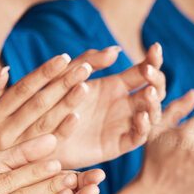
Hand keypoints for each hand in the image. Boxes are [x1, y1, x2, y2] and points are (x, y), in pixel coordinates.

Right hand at [0, 50, 109, 160]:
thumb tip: (6, 70)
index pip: (22, 89)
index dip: (44, 73)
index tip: (64, 58)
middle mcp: (3, 132)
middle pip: (38, 103)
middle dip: (62, 83)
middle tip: (85, 67)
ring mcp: (14, 151)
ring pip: (45, 123)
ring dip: (67, 104)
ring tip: (85, 86)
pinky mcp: (24, 168)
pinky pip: (46, 150)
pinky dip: (62, 132)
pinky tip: (77, 118)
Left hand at [52, 44, 165, 168]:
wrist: (37, 136)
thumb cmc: (49, 103)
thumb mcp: (67, 76)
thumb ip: (90, 62)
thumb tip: (116, 50)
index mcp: (115, 85)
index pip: (144, 71)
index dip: (153, 60)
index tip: (155, 47)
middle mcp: (123, 105)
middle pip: (154, 91)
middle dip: (157, 80)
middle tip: (149, 72)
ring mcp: (122, 125)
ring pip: (151, 113)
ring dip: (154, 103)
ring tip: (147, 92)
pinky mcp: (117, 145)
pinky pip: (138, 137)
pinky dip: (144, 127)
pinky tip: (141, 116)